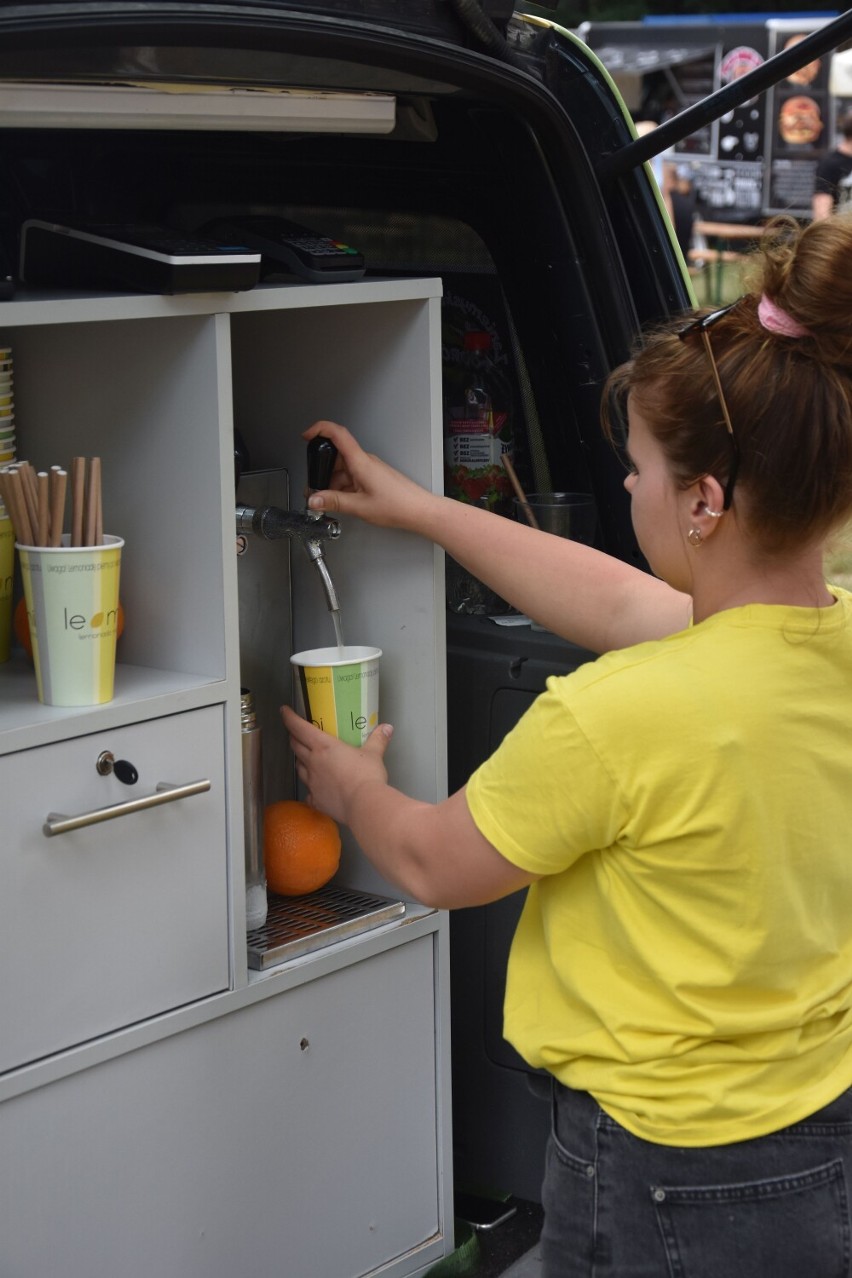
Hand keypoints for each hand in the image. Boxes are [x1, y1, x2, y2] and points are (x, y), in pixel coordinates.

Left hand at [281, 703, 393, 824]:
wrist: (364, 805)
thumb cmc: (366, 775)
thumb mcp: (374, 754)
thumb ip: (378, 739)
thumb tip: (387, 728)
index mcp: (323, 746)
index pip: (299, 728)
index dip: (289, 718)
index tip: (284, 711)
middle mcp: (313, 762)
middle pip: (296, 746)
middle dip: (293, 737)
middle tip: (296, 733)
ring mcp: (312, 782)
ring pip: (299, 767)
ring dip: (300, 760)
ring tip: (306, 758)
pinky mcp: (315, 800)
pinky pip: (309, 792)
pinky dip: (311, 788)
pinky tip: (317, 789)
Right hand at [303, 420, 436, 531]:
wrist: (420, 510)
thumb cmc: (398, 505)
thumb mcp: (360, 507)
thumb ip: (334, 502)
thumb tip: (314, 499)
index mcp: (361, 462)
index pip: (338, 434)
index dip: (319, 429)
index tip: (307, 435)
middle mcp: (366, 461)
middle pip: (337, 457)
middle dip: (323, 471)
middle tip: (315, 488)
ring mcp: (370, 469)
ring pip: (344, 469)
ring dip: (334, 482)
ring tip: (330, 501)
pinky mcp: (374, 477)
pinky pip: (353, 477)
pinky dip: (344, 487)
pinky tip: (344, 502)